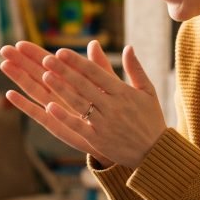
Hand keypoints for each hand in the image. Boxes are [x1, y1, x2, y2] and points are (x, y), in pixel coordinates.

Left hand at [0, 40, 166, 168]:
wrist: (154, 152)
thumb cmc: (151, 119)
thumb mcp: (148, 91)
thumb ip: (135, 69)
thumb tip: (128, 47)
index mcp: (123, 92)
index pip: (96, 73)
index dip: (77, 62)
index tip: (61, 52)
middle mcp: (113, 106)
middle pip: (84, 85)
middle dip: (64, 71)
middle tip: (45, 59)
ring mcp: (104, 123)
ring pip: (79, 103)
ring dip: (61, 89)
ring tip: (44, 76)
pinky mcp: (98, 140)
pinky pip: (78, 126)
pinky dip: (64, 117)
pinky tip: (49, 107)